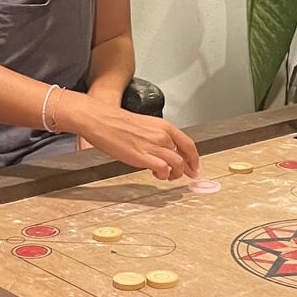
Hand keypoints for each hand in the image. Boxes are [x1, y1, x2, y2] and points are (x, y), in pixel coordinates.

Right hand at [57, 91, 199, 180]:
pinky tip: (155, 173)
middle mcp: (162, 135)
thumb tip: (165, 149)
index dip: (194, 158)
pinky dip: (162, 174)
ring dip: (174, 173)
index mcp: (164, 126)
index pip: (188, 144)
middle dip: (186, 169)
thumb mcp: (145, 125)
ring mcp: (154, 146)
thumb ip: (157, 136)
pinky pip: (163, 169)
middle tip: (185, 175)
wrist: (101, 120)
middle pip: (184, 156)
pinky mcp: (143, 157)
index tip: (194, 166)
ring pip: (177, 164)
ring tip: (166, 176)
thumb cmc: (117, 122)